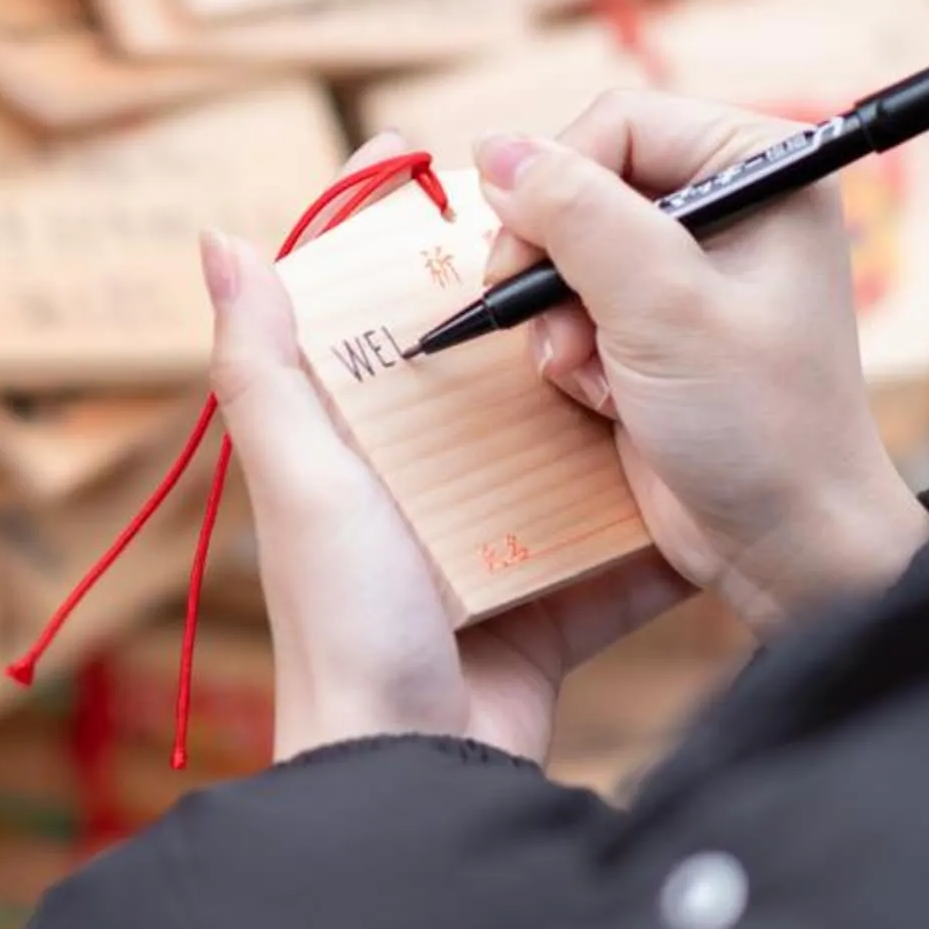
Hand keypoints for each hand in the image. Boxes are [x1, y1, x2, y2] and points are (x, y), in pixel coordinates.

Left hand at [205, 136, 693, 766]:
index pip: (361, 314)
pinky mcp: (553, 604)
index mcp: (344, 451)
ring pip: (555, 442)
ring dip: (604, 390)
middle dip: (528, 298)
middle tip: (591, 222)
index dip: (390, 236)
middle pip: (474, 367)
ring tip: (663, 311)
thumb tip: (221, 236)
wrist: (418, 773)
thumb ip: (264, 369)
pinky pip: (614, 538)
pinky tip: (708, 443)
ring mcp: (487, 546)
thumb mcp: (303, 482)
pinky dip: (654, 504)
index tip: (441, 156)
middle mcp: (411, 489)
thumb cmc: (345, 626)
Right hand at [474, 93, 928, 635]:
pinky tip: (604, 395)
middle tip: (548, 321)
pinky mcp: (657, 323)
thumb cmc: (760, 425)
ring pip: (565, 247)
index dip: (559, 181)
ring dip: (557, 317)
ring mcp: (690, 267)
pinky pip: (571, 303)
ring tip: (590, 374)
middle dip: (554, 260)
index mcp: (763, 169)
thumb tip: (495, 149)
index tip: (526, 256)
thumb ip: (578, 217)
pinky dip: (568, 350)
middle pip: (583, 181)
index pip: (619, 122)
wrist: (785, 546)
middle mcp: (730, 204)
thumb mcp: (662, 308)